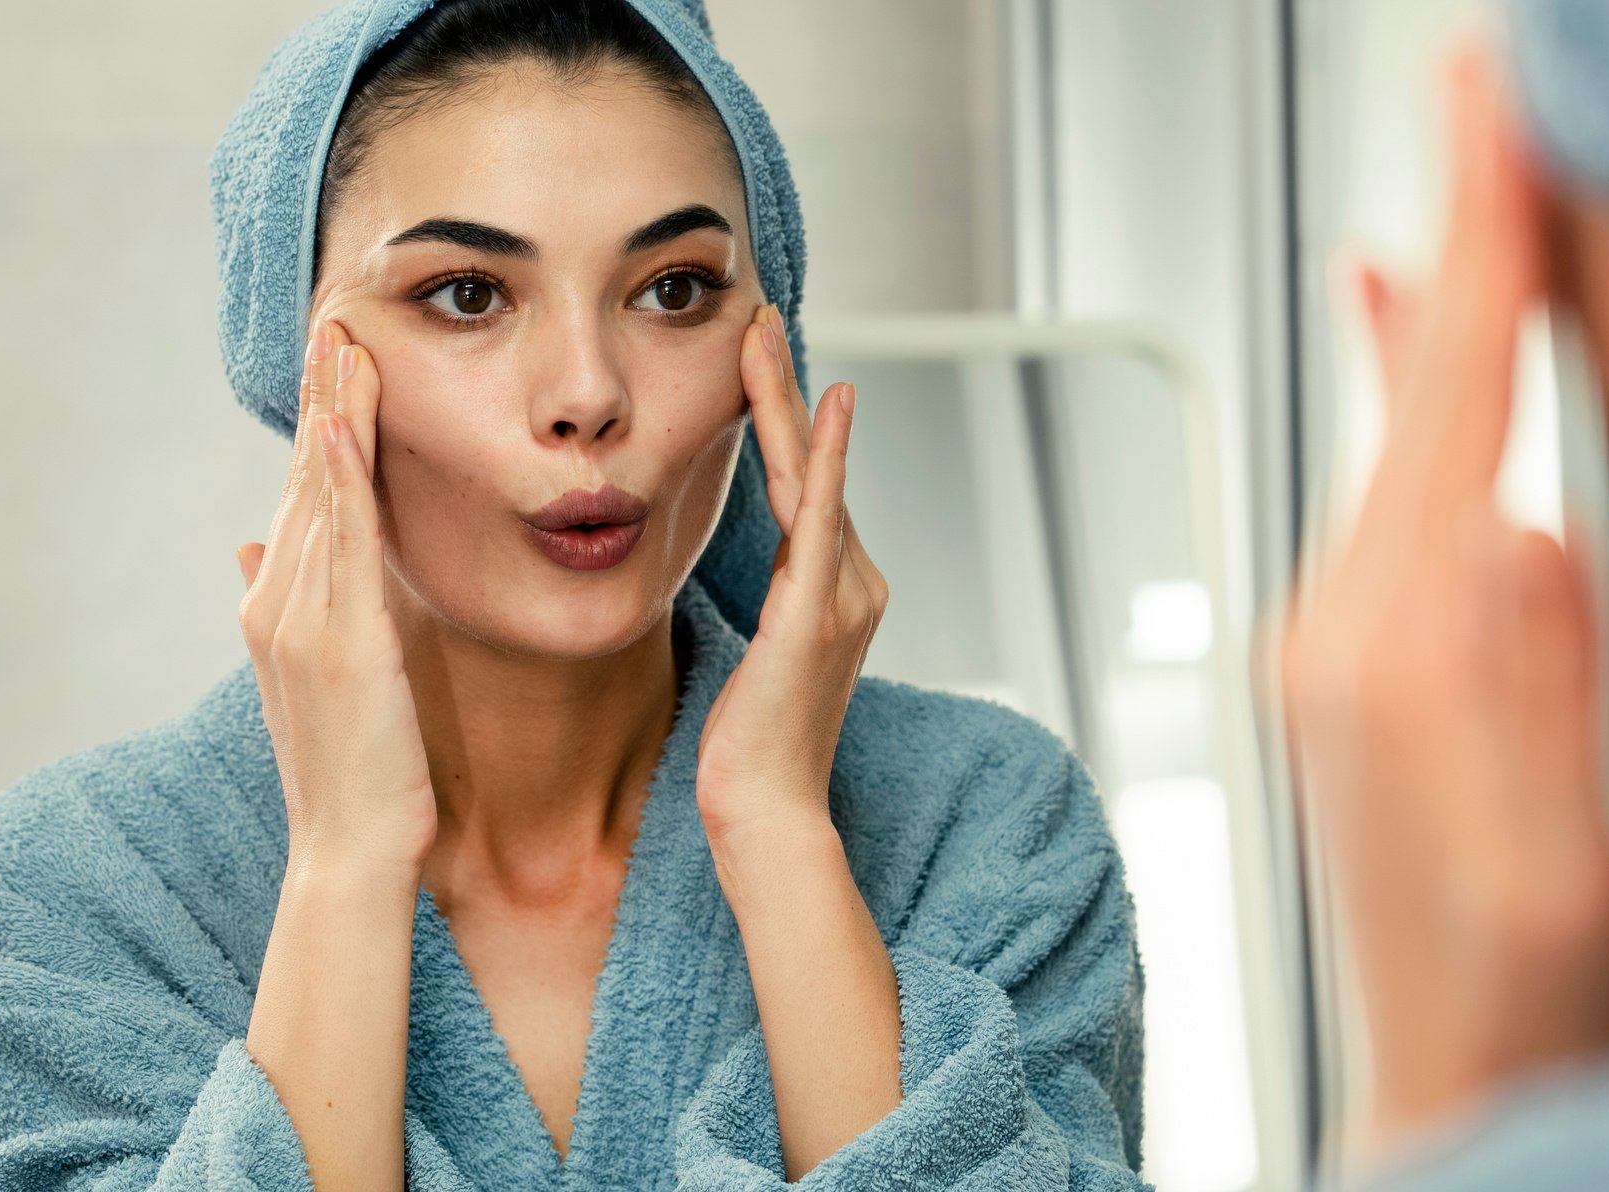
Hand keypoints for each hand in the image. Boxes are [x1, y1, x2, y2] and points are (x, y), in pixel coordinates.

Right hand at [236, 319, 436, 877]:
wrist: (349, 851)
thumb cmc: (350, 773)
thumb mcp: (316, 680)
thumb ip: (289, 608)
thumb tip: (251, 547)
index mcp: (278, 609)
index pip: (302, 498)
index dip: (317, 427)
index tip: (335, 362)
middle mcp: (280, 604)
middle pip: (304, 479)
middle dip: (322, 398)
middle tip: (338, 321)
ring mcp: (303, 620)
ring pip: (318, 495)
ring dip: (332, 415)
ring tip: (346, 344)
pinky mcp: (340, 641)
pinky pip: (339, 544)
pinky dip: (339, 480)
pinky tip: (345, 426)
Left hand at [695, 304, 888, 847]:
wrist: (767, 811)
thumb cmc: (753, 749)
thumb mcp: (760, 661)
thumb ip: (774, 608)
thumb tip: (763, 580)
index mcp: (838, 594)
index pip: (806, 490)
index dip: (784, 424)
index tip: (760, 363)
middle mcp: (855, 585)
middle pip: (811, 468)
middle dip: (784, 389)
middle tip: (759, 316)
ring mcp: (843, 597)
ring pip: (808, 477)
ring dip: (784, 400)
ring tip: (761, 334)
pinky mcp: (816, 612)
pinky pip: (819, 517)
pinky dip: (823, 456)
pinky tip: (826, 404)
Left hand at [1280, 45, 1608, 1158]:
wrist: (1460, 1088)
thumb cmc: (1524, 1010)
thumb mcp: (1558, 872)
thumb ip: (1524, 708)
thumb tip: (1510, 543)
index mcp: (1396, 655)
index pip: (1447, 407)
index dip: (1482, 252)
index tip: (1488, 121)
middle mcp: (1345, 634)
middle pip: (1419, 394)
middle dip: (1465, 242)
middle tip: (1490, 105)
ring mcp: (1343, 650)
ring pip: (1407, 435)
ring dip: (1451, 311)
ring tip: (1485, 191)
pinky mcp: (1361, 672)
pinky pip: (1397, 496)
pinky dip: (1428, 404)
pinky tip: (1425, 363)